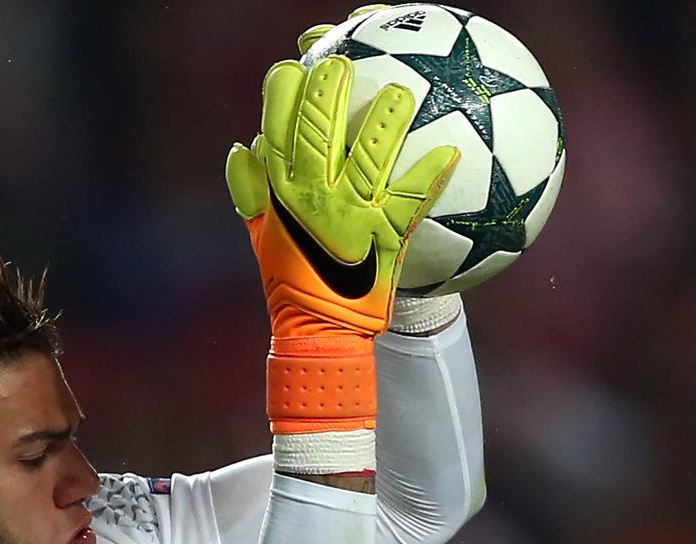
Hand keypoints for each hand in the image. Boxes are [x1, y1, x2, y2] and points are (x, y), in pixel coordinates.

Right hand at [226, 56, 458, 337]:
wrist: (317, 329)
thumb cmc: (290, 278)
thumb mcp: (260, 232)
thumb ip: (251, 189)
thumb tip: (242, 147)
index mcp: (281, 189)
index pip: (274, 126)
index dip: (283, 91)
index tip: (294, 66)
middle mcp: (313, 195)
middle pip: (317, 129)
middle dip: (328, 90)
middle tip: (344, 62)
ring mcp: (350, 214)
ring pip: (368, 156)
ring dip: (385, 121)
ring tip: (402, 93)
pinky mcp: (384, 234)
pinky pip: (411, 198)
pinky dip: (431, 174)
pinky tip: (452, 154)